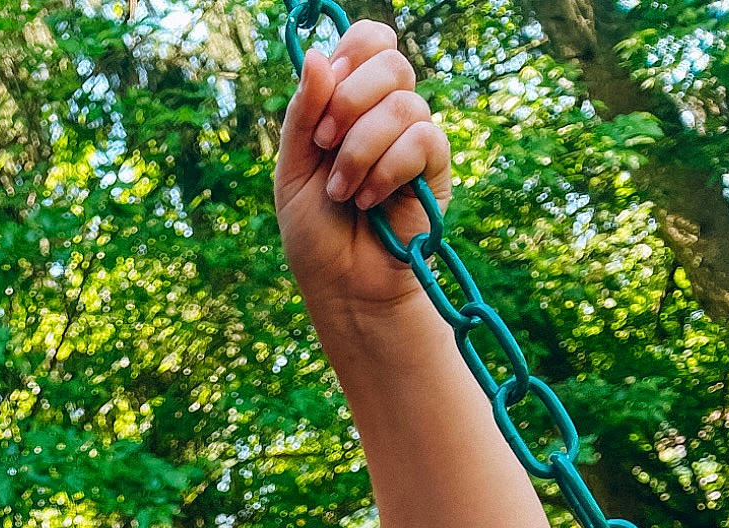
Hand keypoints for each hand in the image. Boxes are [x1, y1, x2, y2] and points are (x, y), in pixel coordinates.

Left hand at [274, 21, 450, 316]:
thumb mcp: (293, 170)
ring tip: (342, 193)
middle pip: (390, 61)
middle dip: (349, 101)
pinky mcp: (435, 169)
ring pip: (403, 104)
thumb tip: (317, 56)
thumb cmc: (315, 234)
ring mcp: (413, 138)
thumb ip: (302, 114)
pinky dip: (387, 169)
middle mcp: (385, 113)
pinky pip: (423, 139)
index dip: (352, 52)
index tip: (327, 87)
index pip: (369, 41)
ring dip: (360, 150)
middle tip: (324, 146)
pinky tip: (369, 200)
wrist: (343, 286)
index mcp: (350, 103)